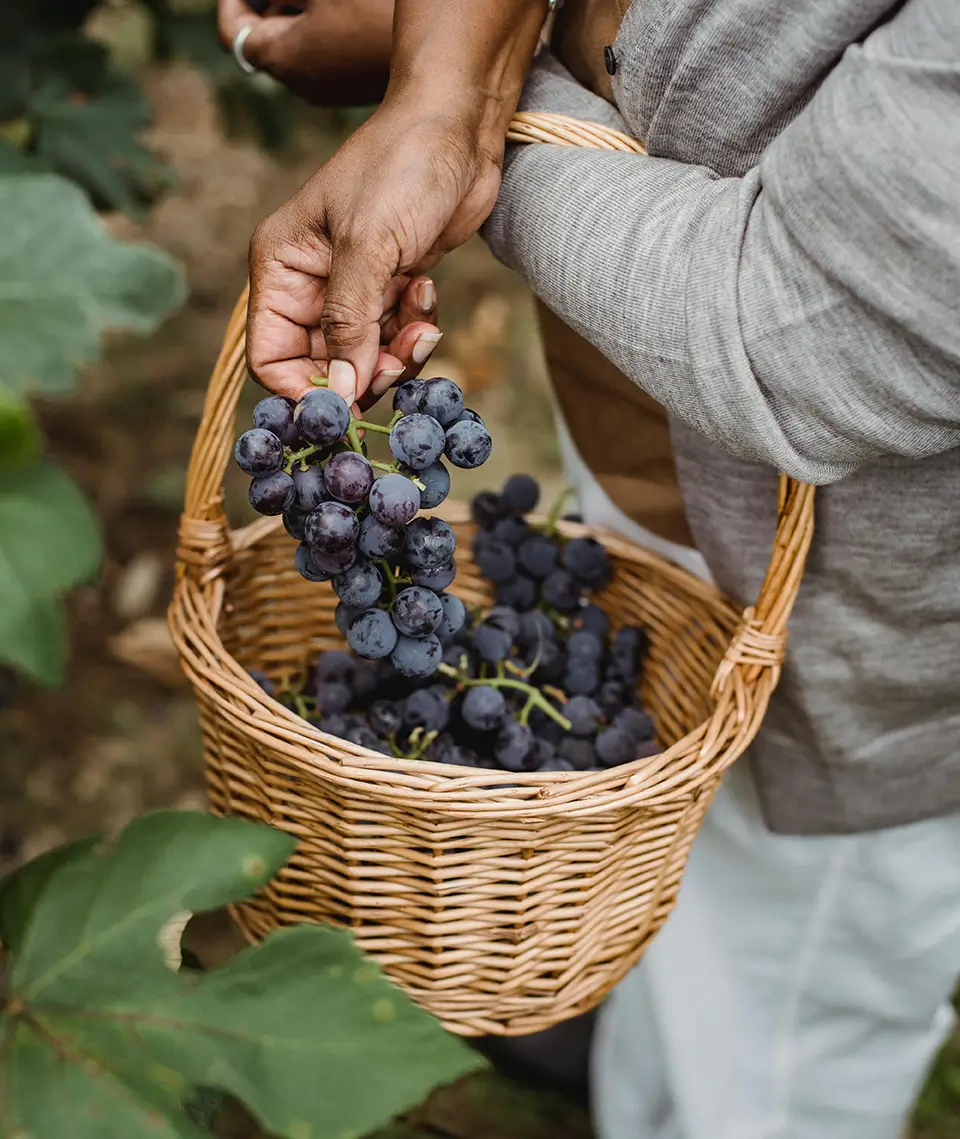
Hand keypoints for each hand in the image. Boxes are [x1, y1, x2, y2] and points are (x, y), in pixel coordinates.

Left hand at [217, 0, 391, 105]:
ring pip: (293, 49)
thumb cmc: (375, 9)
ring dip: (293, 16)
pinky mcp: (354, 88)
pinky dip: (317, 30)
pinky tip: (342, 9)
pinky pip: (321, 58)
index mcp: (284, 60)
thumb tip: (260, 0)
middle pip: (263, 42)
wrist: (438, 54)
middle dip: (265, 5)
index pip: (233, 34)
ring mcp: (330, 90)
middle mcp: (302, 85)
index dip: (232, 0)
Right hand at [246, 93, 504, 406]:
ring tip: (422, 318)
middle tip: (401, 359)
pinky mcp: (390, 289)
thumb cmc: (403, 168)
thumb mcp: (368, 248)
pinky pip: (396, 339)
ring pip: (365, 359)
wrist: (458, 126)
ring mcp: (352, 289)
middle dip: (364, 372)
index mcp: (282, 268)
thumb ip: (349, 326)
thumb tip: (338, 396)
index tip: (348, 407)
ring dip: (398, 352)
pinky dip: (415, 330)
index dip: (304, 390)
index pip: (270, 357)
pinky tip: (426, 289)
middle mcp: (310, 285)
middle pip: (323, 367)